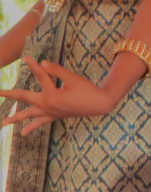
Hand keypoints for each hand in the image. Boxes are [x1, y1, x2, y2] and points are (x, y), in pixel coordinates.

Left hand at [0, 57, 122, 133]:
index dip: (33, 66)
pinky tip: (22, 133)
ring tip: (3, 123)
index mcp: (52, 95)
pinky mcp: (54, 116)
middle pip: (24, 98)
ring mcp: (50, 112)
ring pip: (28, 115)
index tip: (26, 58)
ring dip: (15, 118)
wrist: (100, 104)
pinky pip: (40, 123)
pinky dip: (31, 127)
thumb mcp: (73, 78)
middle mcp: (47, 105)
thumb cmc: (88, 90)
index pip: (40, 76)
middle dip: (10, 94)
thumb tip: (42, 63)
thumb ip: (57, 70)